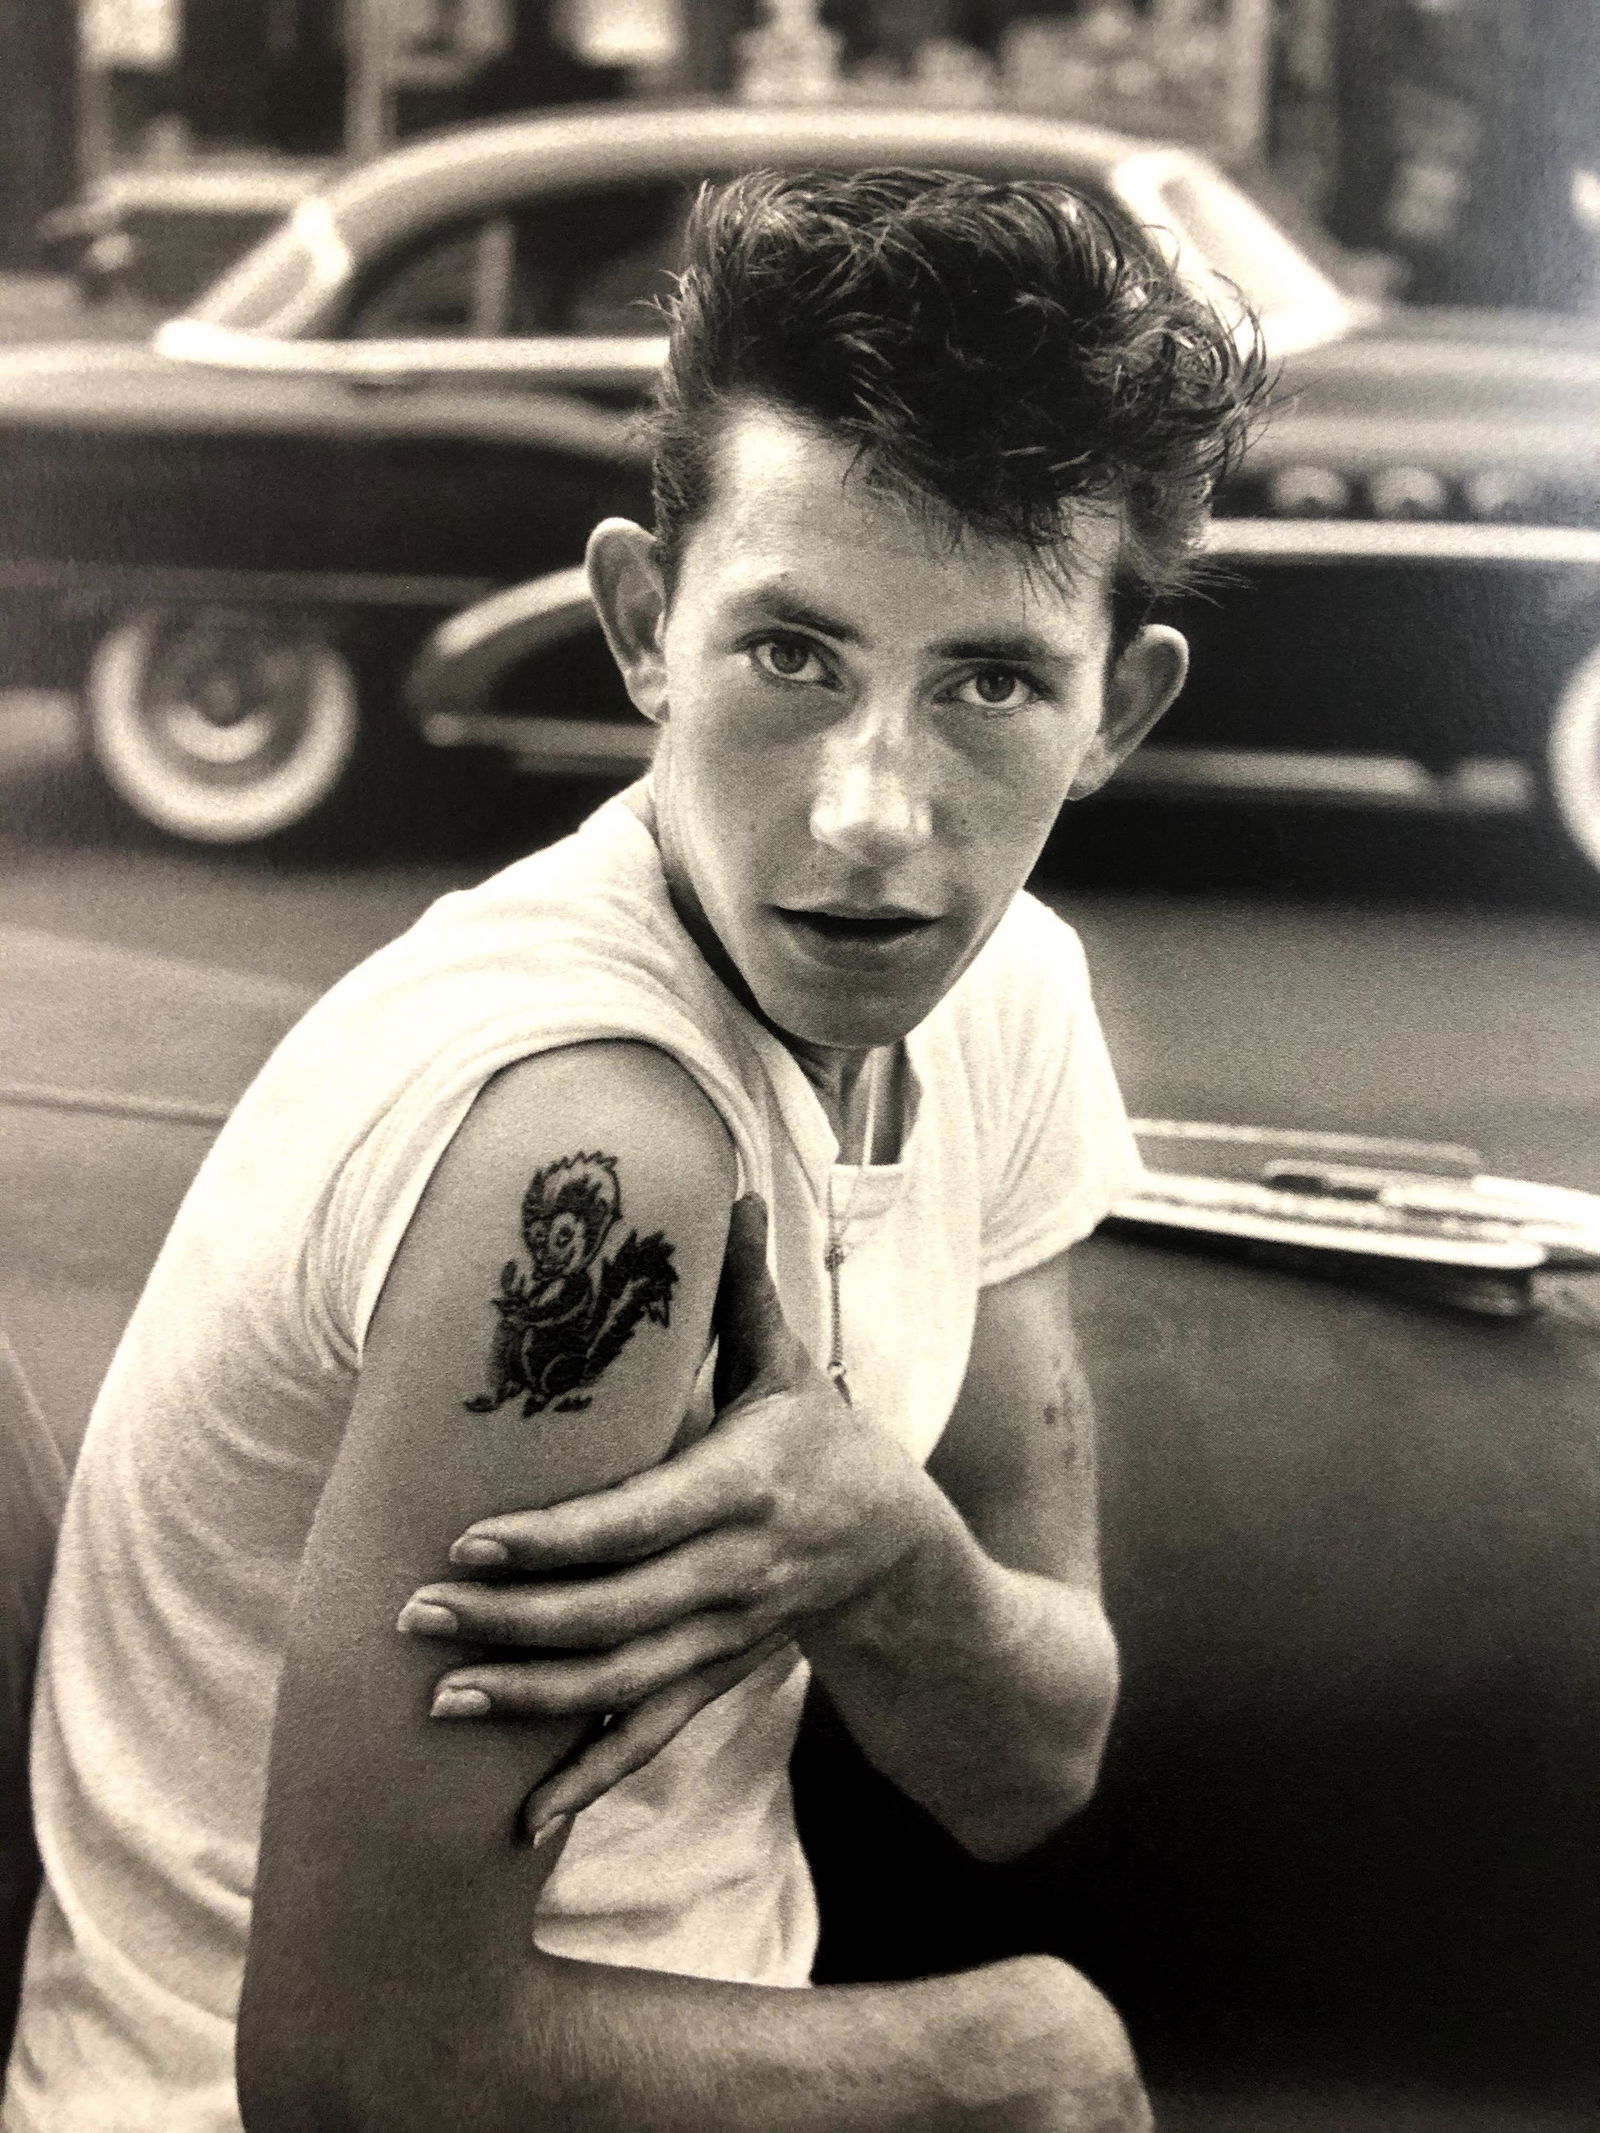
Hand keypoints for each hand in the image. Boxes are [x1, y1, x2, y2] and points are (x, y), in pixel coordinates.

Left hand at [398, 1194, 937, 1826]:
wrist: (900, 1558)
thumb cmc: (829, 1445)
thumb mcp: (793, 1368)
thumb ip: (748, 1292)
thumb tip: (724, 1186)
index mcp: (744, 1489)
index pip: (638, 1522)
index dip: (556, 1539)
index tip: (471, 1535)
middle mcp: (734, 1575)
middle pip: (613, 1612)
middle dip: (510, 1620)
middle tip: (415, 1613)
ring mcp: (727, 1639)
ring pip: (621, 1685)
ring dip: (528, 1699)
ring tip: (439, 1699)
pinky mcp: (720, 1679)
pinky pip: (651, 1738)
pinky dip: (589, 1779)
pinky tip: (521, 1819)